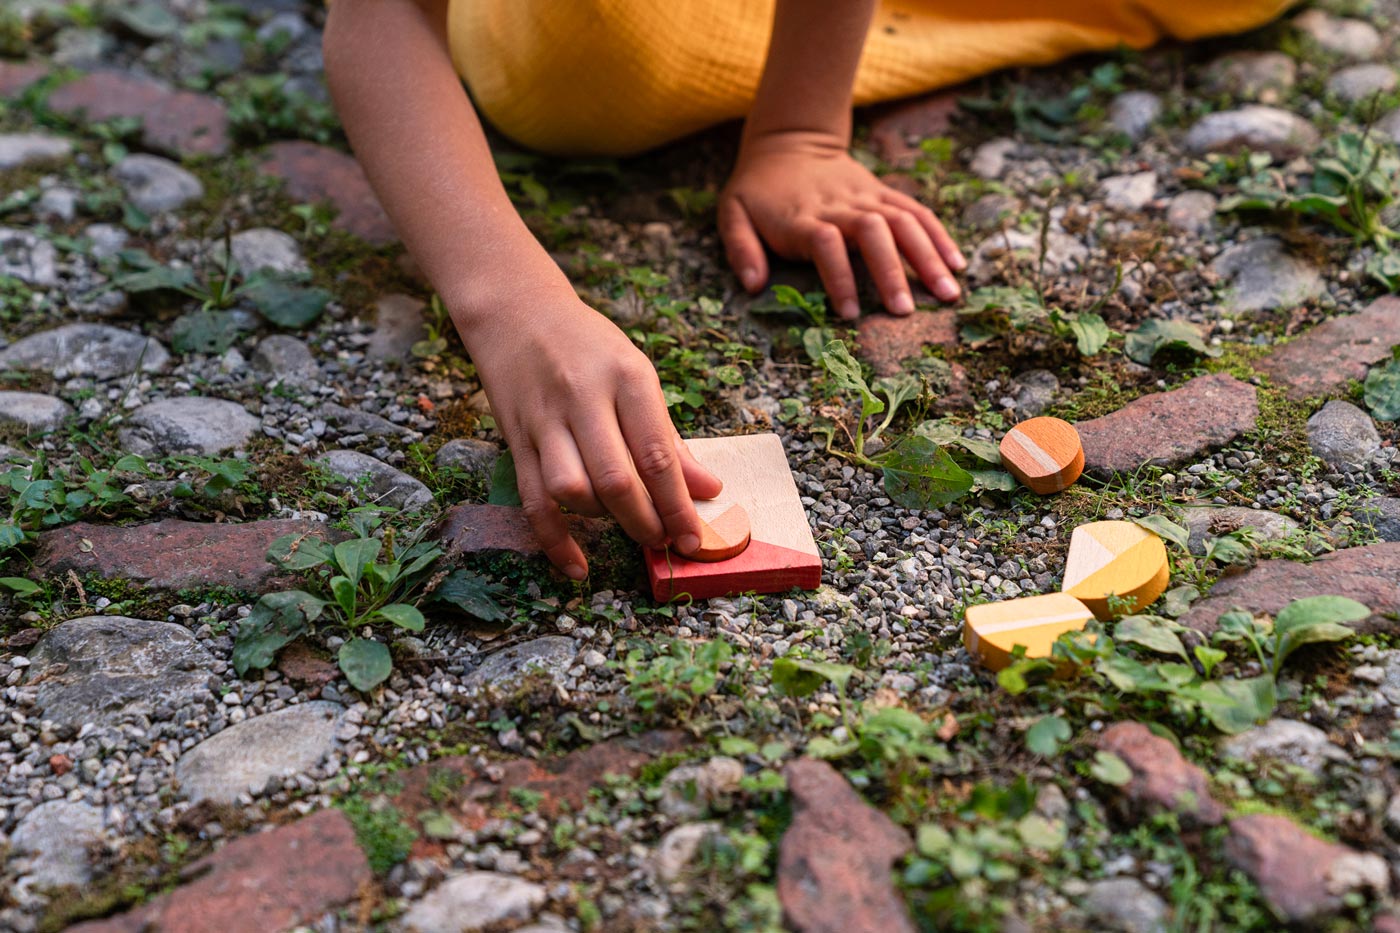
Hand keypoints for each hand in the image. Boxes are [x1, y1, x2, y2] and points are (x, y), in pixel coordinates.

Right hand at [462, 288, 721, 578]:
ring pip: (572, 490)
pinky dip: (554, 539)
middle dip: (645, 521)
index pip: (656, 453)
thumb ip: (669, 436)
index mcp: (626, 378)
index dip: (678, 504)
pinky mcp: (516, 439)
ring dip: (604, 521)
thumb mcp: (637, 374)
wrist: (518, 312)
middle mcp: (583, 398)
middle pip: (615, 478)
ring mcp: (545, 420)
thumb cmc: (589, 346)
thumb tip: (707, 489)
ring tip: (628, 527)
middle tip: (664, 542)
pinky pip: (533, 500)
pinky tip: (577, 565)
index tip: (694, 536)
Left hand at [718, 130, 965, 319]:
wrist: (789, 142)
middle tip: (906, 312)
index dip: (838, 277)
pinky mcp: (885, 194)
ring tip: (948, 293)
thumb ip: (740, 248)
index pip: (826, 244)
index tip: (850, 313)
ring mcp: (868, 197)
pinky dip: (939, 236)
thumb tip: (752, 286)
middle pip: (874, 232)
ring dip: (928, 257)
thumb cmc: (758, 190)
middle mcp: (841, 206)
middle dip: (892, 271)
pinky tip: (957, 265)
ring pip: (904, 222)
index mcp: (803, 217)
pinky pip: (918, 212)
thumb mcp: (732, 213)